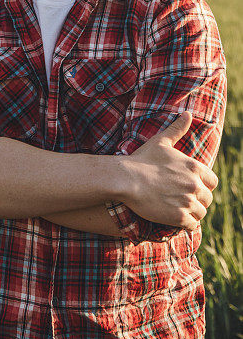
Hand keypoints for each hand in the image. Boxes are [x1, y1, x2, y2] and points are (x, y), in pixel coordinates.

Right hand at [120, 111, 217, 230]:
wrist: (126, 179)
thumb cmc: (142, 159)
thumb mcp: (161, 141)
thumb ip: (177, 129)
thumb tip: (188, 113)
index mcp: (194, 167)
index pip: (212, 182)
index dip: (203, 185)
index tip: (191, 187)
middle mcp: (195, 185)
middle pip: (207, 199)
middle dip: (197, 200)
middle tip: (181, 199)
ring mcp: (188, 202)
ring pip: (200, 213)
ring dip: (191, 213)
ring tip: (177, 210)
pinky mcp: (179, 217)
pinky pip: (192, 225)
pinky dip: (185, 224)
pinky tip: (174, 219)